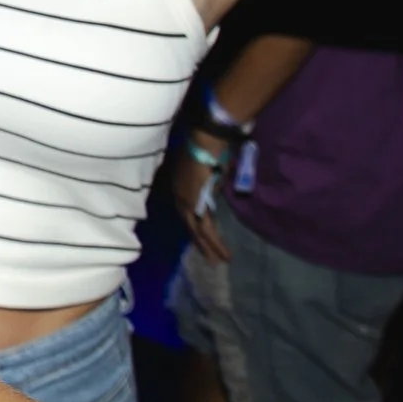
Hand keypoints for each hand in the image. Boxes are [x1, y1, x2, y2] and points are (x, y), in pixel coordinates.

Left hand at [169, 148, 229, 263]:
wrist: (206, 139)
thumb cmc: (209, 148)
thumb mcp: (207, 168)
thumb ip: (209, 182)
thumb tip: (214, 189)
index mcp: (178, 186)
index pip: (185, 211)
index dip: (193, 226)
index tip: (201, 238)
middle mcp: (178, 196)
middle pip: (188, 224)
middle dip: (199, 242)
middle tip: (208, 259)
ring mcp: (185, 201)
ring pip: (197, 230)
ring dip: (208, 247)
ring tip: (216, 262)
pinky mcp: (196, 205)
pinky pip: (206, 229)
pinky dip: (215, 243)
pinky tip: (224, 254)